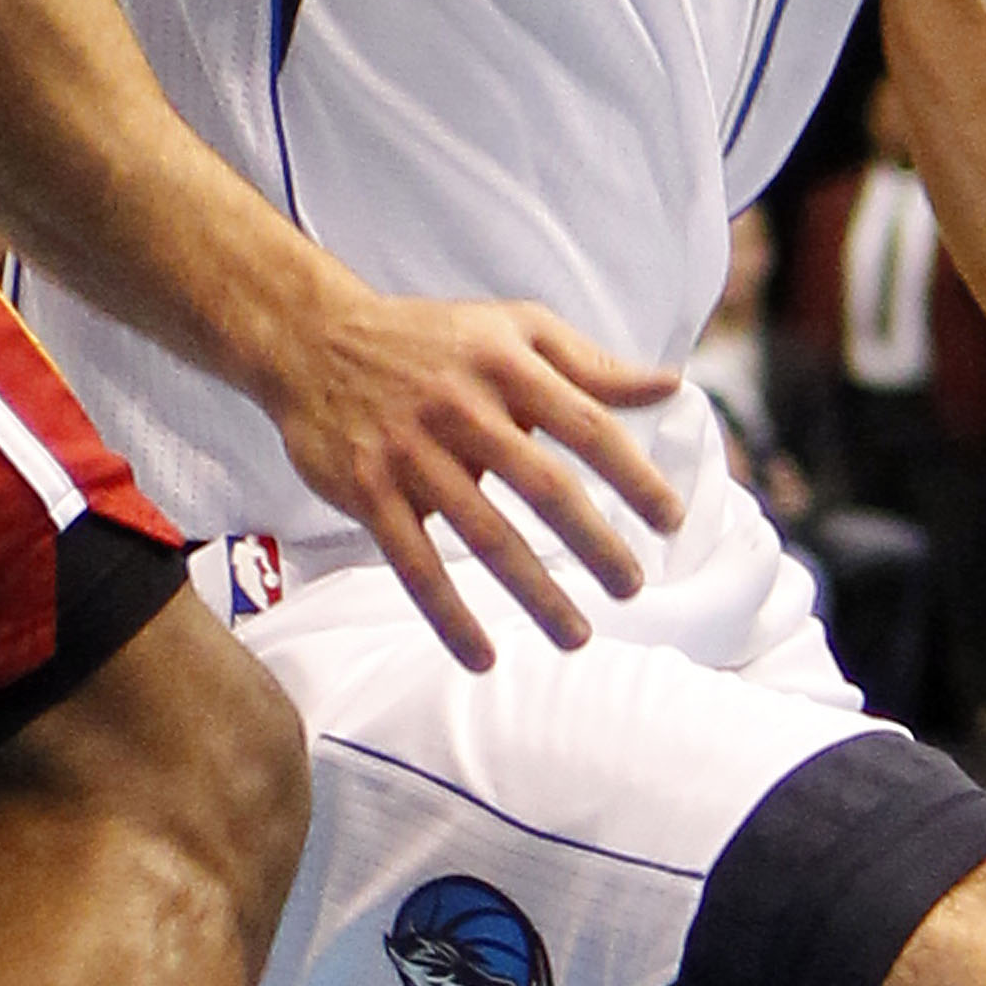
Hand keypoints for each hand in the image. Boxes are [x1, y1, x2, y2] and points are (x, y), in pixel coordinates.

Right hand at [264, 287, 685, 670]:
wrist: (314, 339)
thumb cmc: (433, 338)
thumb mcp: (515, 328)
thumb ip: (592, 364)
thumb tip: (671, 384)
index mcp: (508, 365)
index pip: (587, 426)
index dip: (634, 476)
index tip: (671, 520)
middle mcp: (462, 407)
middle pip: (544, 486)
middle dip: (595, 543)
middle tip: (632, 589)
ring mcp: (412, 451)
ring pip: (484, 535)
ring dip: (535, 592)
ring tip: (577, 636)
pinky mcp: (368, 489)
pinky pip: (413, 563)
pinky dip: (448, 615)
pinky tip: (483, 656)